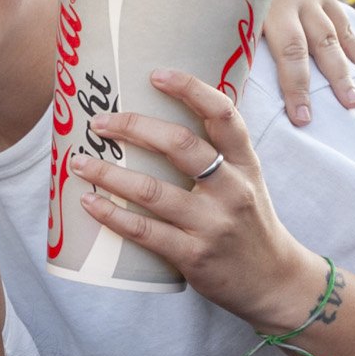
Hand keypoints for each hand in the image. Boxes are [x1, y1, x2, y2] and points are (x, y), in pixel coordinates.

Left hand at [78, 69, 327, 331]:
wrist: (275, 282)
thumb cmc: (249, 223)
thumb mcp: (247, 181)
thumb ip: (217, 154)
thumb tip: (162, 118)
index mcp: (245, 164)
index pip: (224, 116)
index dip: (191, 90)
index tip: (156, 74)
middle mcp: (232, 189)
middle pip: (181, 146)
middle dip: (134, 128)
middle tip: (99, 121)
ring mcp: (213, 224)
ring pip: (153, 191)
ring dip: (109, 174)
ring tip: (78, 161)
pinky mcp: (195, 255)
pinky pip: (145, 232)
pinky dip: (112, 216)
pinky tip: (88, 202)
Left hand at [168, 0, 354, 124]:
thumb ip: (174, 5)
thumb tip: (139, 41)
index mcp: (262, 1)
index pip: (279, 49)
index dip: (288, 83)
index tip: (292, 115)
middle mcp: (293, 2)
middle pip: (307, 50)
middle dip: (312, 86)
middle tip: (311, 121)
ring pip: (333, 40)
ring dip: (345, 73)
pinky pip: (346, 25)